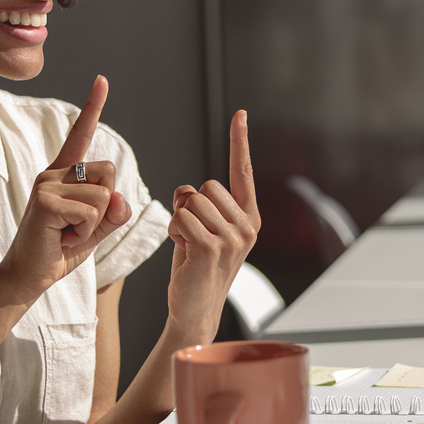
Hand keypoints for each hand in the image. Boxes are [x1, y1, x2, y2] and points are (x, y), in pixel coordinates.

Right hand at [0, 76, 131, 305]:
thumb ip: (113, 212)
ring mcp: (46, 184)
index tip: (102, 80)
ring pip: (103, 197)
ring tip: (66, 233)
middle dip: (105, 205)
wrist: (29, 276)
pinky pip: (91, 212)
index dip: (92, 107)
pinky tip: (61, 238)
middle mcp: (53, 172)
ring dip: (93, 225)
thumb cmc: (59, 249)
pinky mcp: (44, 201)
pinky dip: (83, 233)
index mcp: (64, 173)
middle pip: (109, 172)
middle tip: (76, 225)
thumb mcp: (95, 229)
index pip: (81, 134)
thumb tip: (120, 199)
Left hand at [167, 110, 260, 342]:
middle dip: (190, 206)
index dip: (240, 142)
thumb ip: (203, 205)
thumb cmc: (196, 268)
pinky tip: (183, 252)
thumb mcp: (205, 231)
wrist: (195, 309)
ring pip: (191, 202)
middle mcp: (247, 226)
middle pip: (205, 186)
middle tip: (193, 235)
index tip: (241, 114)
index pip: (243, 172)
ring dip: (180, 221)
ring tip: (188, 246)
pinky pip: (181, 218)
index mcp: (249, 218)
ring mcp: (232, 238)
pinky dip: (174, 232)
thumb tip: (187, 192)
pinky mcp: (211, 248)